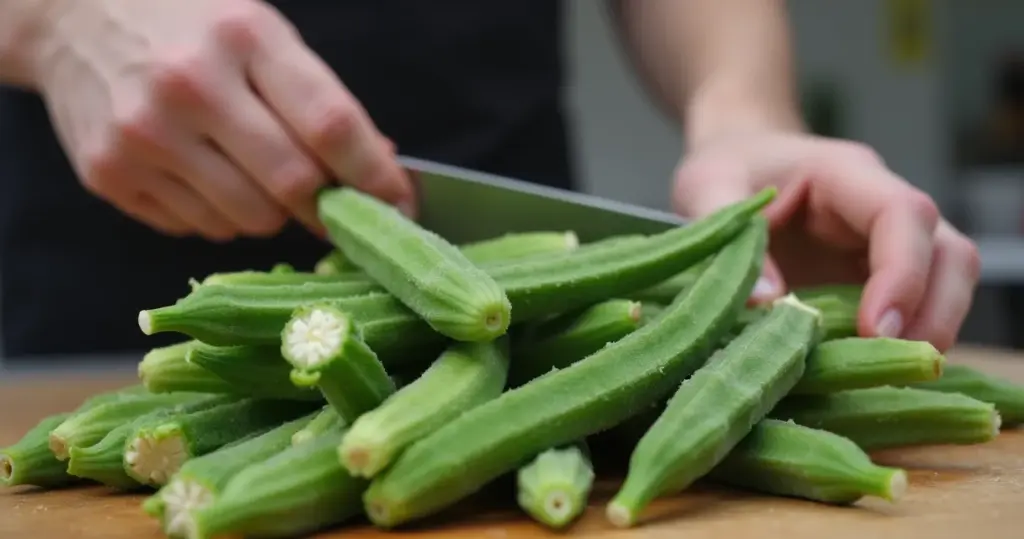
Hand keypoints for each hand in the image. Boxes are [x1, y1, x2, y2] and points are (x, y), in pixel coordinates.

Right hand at [30, 0, 413, 240]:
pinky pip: (199, 229)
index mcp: (243, 36)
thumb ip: (319, 99)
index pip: (329, 125)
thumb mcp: (261, 33)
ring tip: (253, 173)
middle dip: (327, 207)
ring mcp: (143, 135)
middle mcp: (190, 86)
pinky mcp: (111, 174)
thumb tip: (380, 166)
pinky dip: (221, 215)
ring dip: (272, 213)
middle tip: (333, 206)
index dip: (373, 176)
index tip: (399, 202)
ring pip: (249, 220)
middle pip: (293, 184)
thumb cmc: (188, 23)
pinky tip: (204, 174)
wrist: (72, 15)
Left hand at [673, 131, 979, 351]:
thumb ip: (728, 235)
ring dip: (929, 332)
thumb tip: (764, 302)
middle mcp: (883, 208)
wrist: (740, 161)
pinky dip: (904, 341)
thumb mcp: (706, 186)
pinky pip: (918, 308)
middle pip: (950, 254)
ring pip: (948, 283)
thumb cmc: (727, 168)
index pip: (903, 214)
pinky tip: (866, 371)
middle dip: (935, 313)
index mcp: (845, 175)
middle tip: (893, 363)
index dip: (902, 273)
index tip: (876, 329)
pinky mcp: (880, 277)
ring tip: (881, 375)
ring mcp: (889, 244)